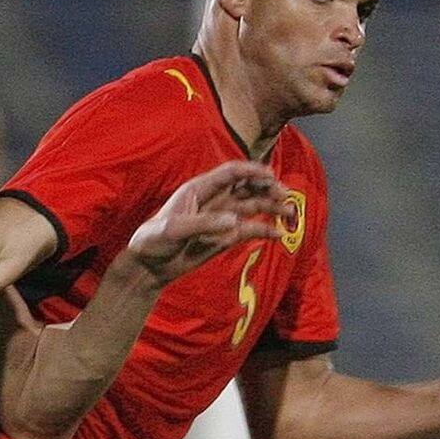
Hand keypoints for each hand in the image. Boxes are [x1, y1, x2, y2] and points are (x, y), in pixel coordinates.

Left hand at [127, 160, 289, 284]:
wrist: (149, 267)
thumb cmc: (153, 241)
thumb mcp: (174, 230)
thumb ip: (204, 224)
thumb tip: (235, 221)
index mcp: (199, 189)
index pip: (230, 173)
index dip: (251, 170)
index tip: (271, 174)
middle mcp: (213, 200)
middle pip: (246, 187)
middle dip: (267, 188)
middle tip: (286, 195)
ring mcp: (221, 218)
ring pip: (252, 206)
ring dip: (271, 207)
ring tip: (290, 213)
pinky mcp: (225, 237)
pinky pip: (250, 230)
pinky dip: (265, 230)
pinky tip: (279, 234)